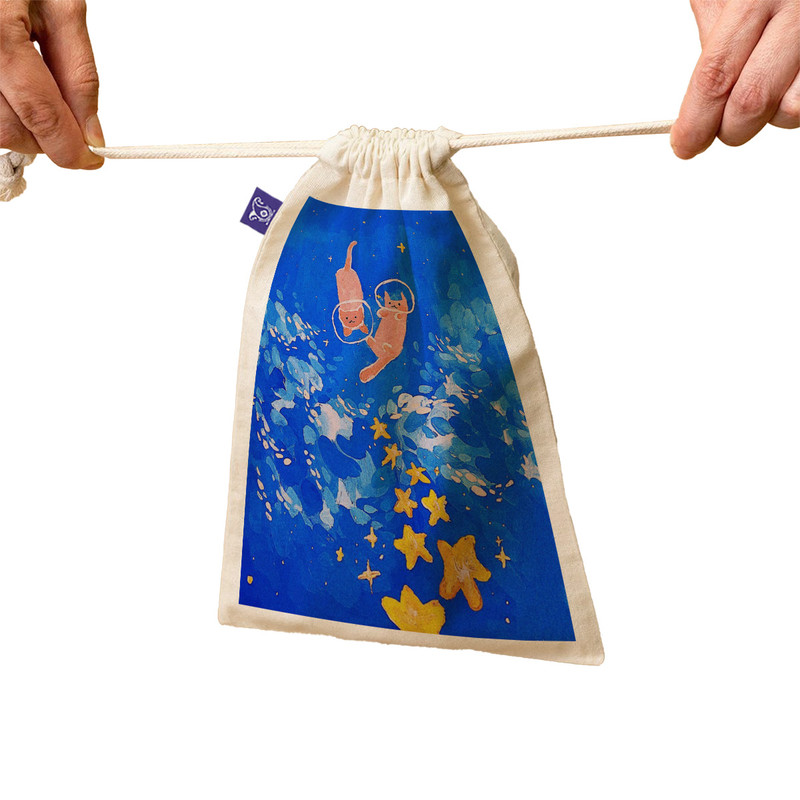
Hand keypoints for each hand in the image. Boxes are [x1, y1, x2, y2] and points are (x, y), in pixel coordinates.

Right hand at [0, 0, 102, 167]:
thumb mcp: (61, 6)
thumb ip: (79, 73)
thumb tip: (91, 132)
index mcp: (0, 33)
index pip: (40, 113)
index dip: (69, 148)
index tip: (92, 159)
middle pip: (9, 129)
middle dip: (46, 140)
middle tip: (69, 126)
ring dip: (22, 127)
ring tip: (37, 93)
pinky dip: (3, 109)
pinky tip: (15, 88)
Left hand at [671, 0, 799, 157]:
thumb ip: (714, 41)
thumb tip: (696, 107)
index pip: (716, 76)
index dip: (696, 121)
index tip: (685, 145)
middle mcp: (798, 12)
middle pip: (752, 101)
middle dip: (729, 129)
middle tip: (720, 127)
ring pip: (791, 111)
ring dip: (771, 115)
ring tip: (764, 84)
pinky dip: (794, 101)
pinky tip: (787, 79)